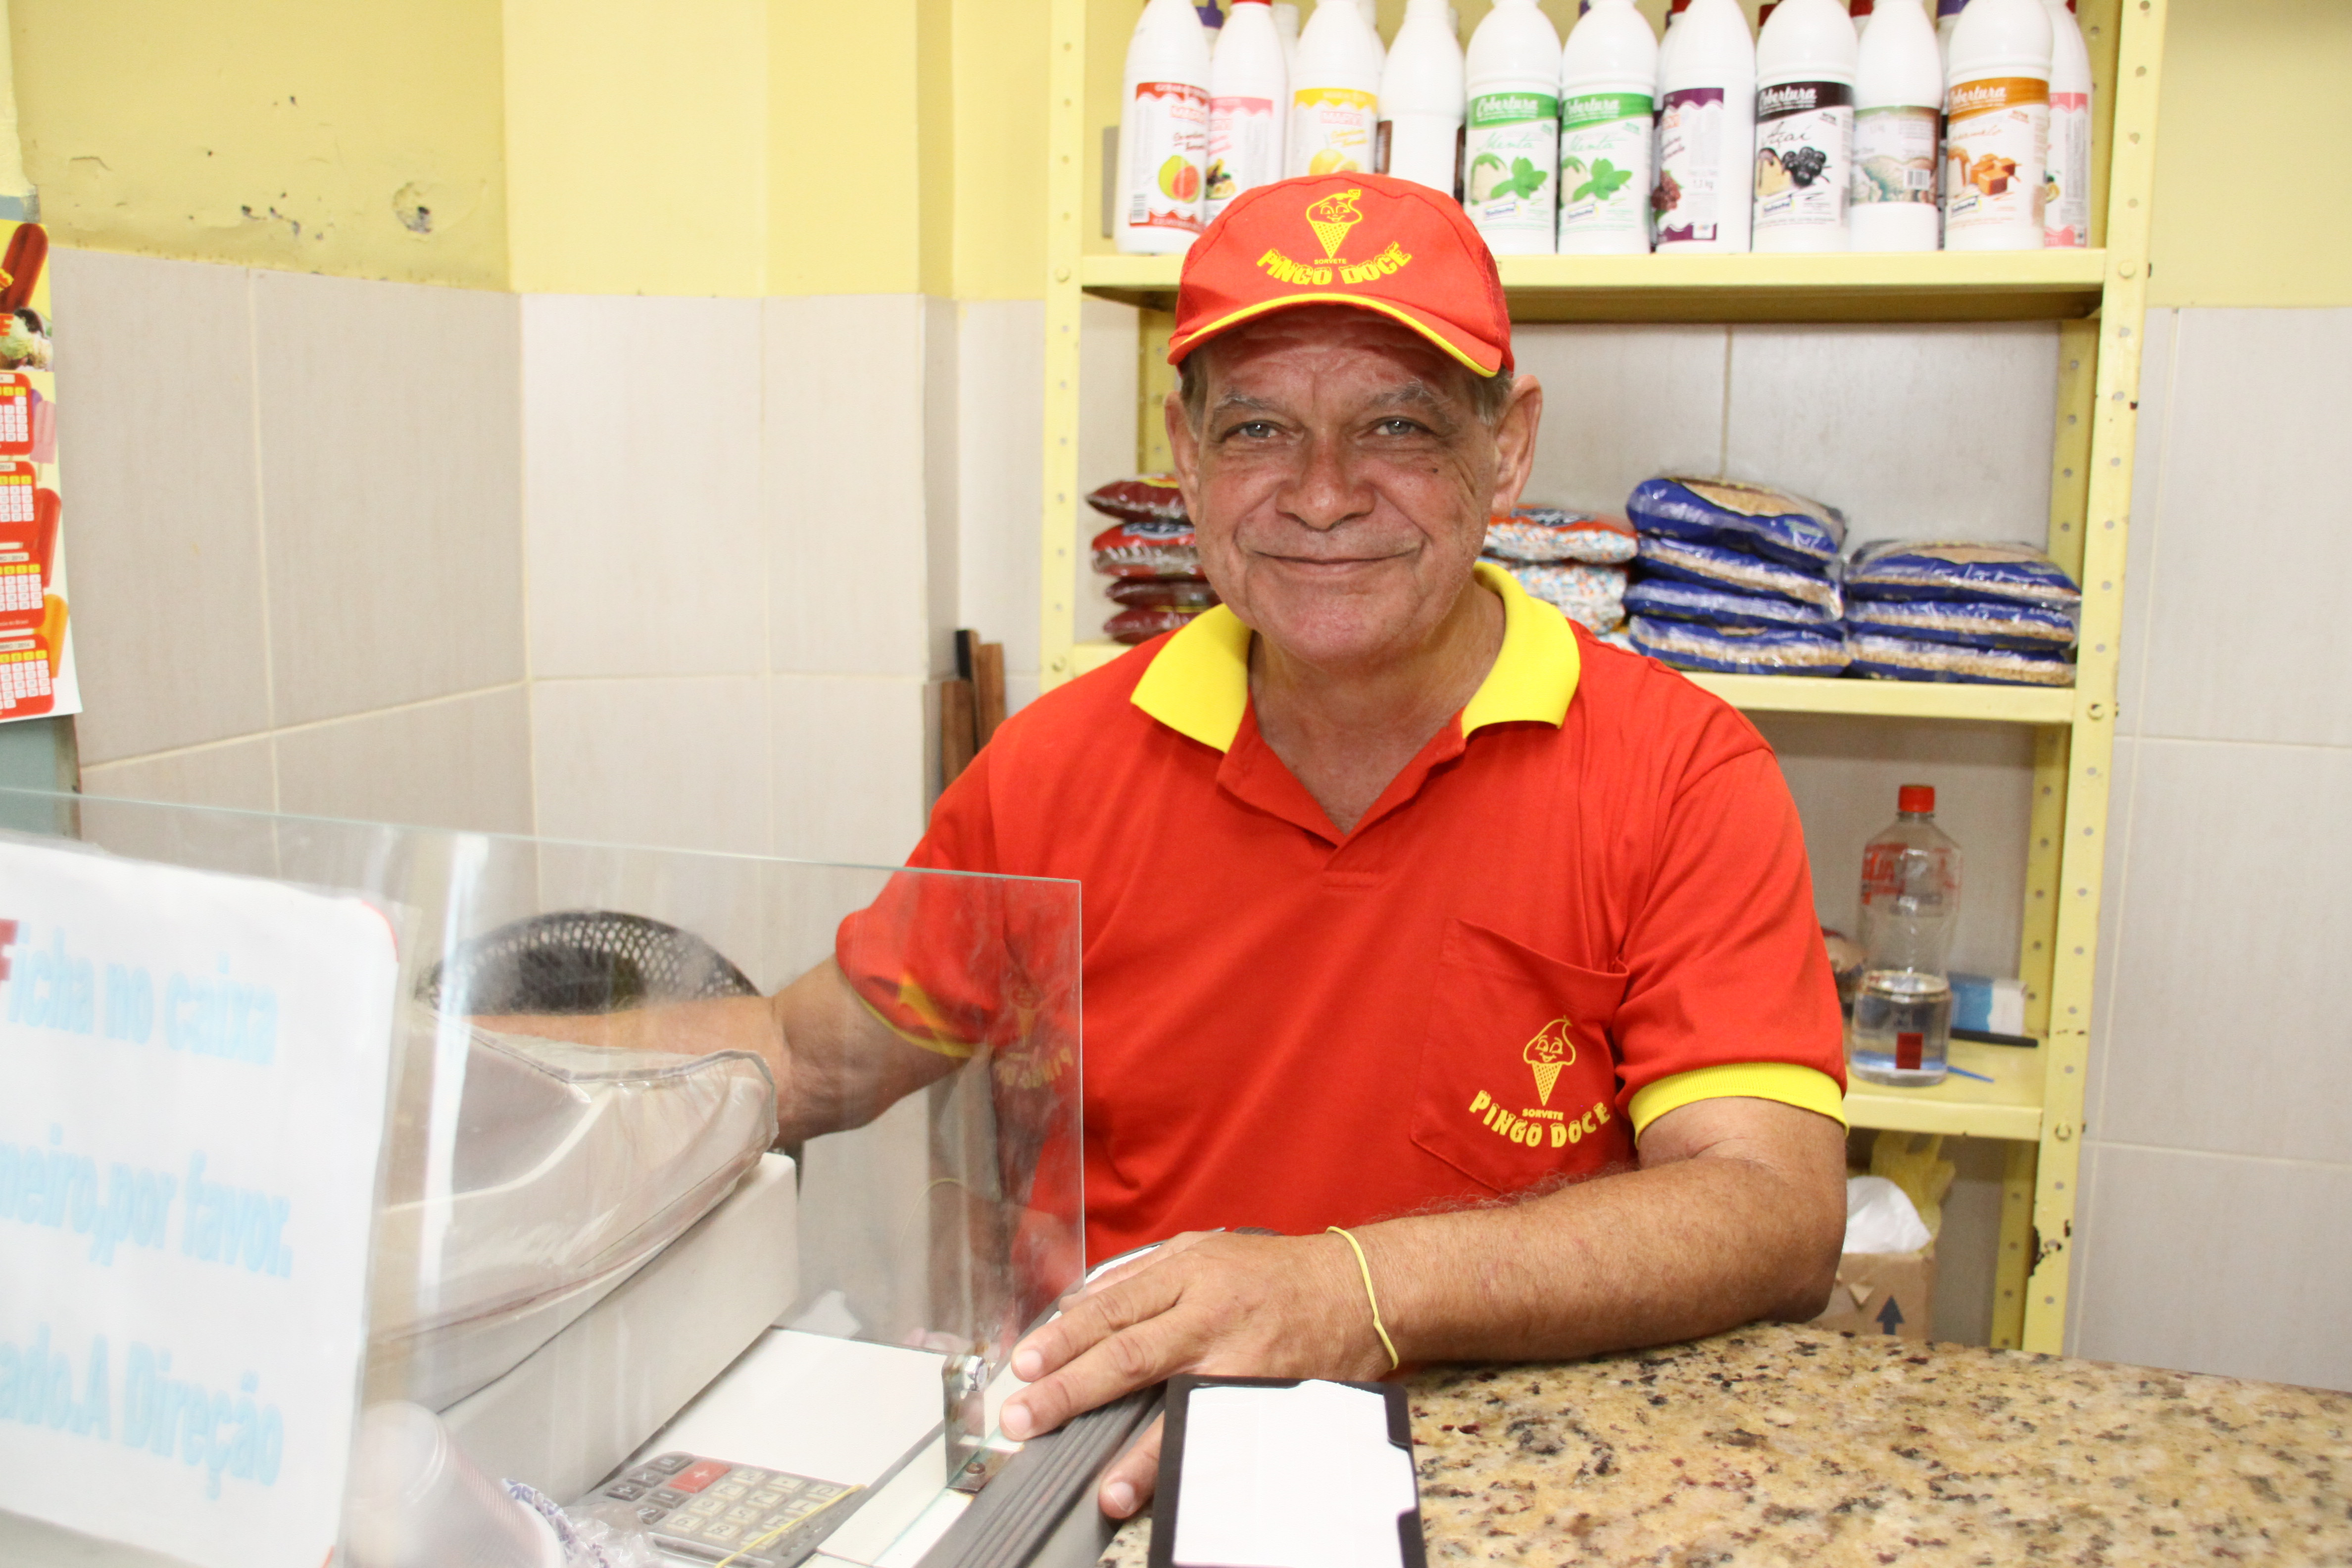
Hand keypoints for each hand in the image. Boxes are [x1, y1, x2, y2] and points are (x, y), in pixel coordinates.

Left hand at [998, 1230, 1395, 1517]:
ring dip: (1132, 1451)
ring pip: (1174, 1404)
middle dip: (1068, 1390)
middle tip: (1023, 1418)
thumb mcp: (1205, 1250)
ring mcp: (1241, 1361)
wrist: (1359, 1290)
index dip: (1062, 1338)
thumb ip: (1142, 1275)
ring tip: (1098, 1484)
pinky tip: (1163, 1486)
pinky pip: (1219, 1431)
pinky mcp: (1268, 1395)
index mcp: (1189, 1273)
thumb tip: (1080, 1304)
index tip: (1023, 1364)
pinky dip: (1188, 1460)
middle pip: (1128, 1355)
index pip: (1111, 1308)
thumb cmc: (1276, 1272)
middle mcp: (1210, 1316)